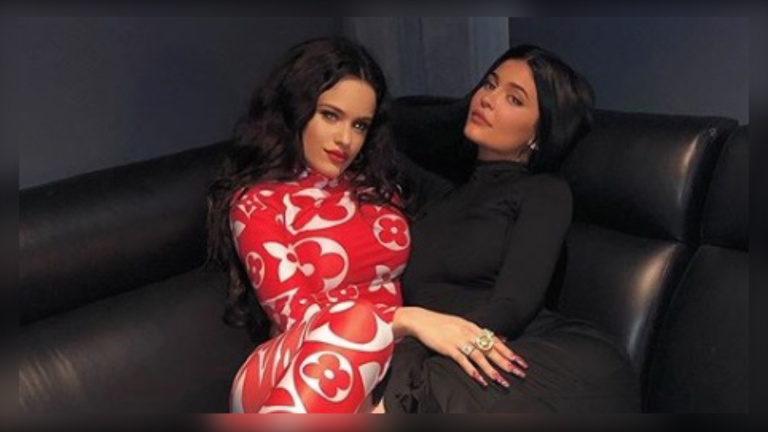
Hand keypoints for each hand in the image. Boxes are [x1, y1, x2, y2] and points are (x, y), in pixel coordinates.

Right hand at [405, 308, 527, 386]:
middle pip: (491, 350)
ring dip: (491, 370)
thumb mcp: (463, 324)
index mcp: (474, 327)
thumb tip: (499, 339)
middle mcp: (469, 333)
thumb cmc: (441, 323)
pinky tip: (480, 379)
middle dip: (506, 363)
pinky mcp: (448, 348)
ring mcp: (459, 340)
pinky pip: (463, 361)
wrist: (421, 320)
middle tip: (518, 373)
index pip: (496, 341)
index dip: (509, 352)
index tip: (521, 362)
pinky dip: (472, 370)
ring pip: (479, 357)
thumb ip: (480, 332)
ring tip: (501, 380)